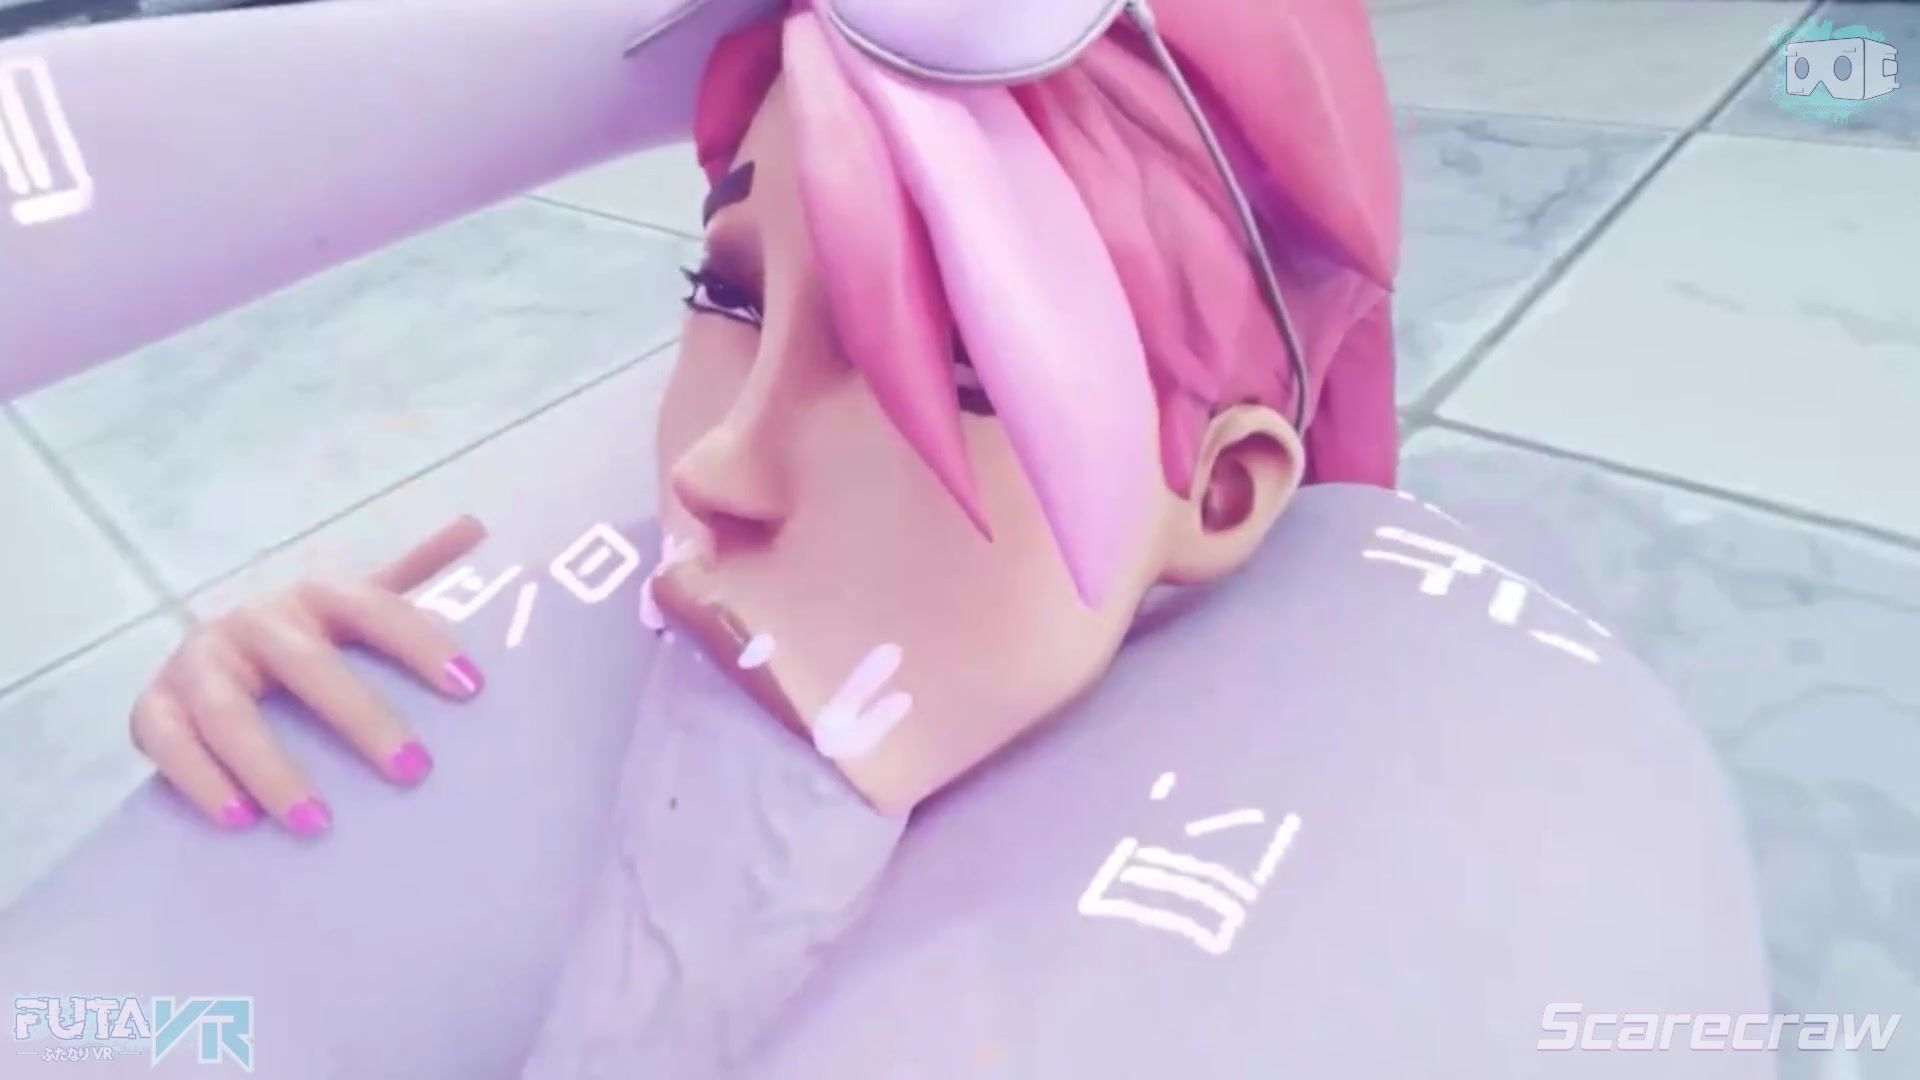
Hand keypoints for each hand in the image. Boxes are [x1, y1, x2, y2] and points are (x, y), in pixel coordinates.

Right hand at [130, 516, 488, 835]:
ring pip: (230, 715)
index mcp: (313, 596)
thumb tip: (477, 523)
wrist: (208, 655)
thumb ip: (411, 572)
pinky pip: (169, 745)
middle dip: (360, 718)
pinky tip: (239, 821)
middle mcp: (253, 621)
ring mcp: (197, 663)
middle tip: (413, 770)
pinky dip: (200, 781)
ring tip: (317, 822)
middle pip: (306, 664)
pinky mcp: (152, 707)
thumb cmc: (306, 639)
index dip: (421, 643)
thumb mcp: (353, 603)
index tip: (471, 687)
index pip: (375, 609)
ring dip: (271, 769)